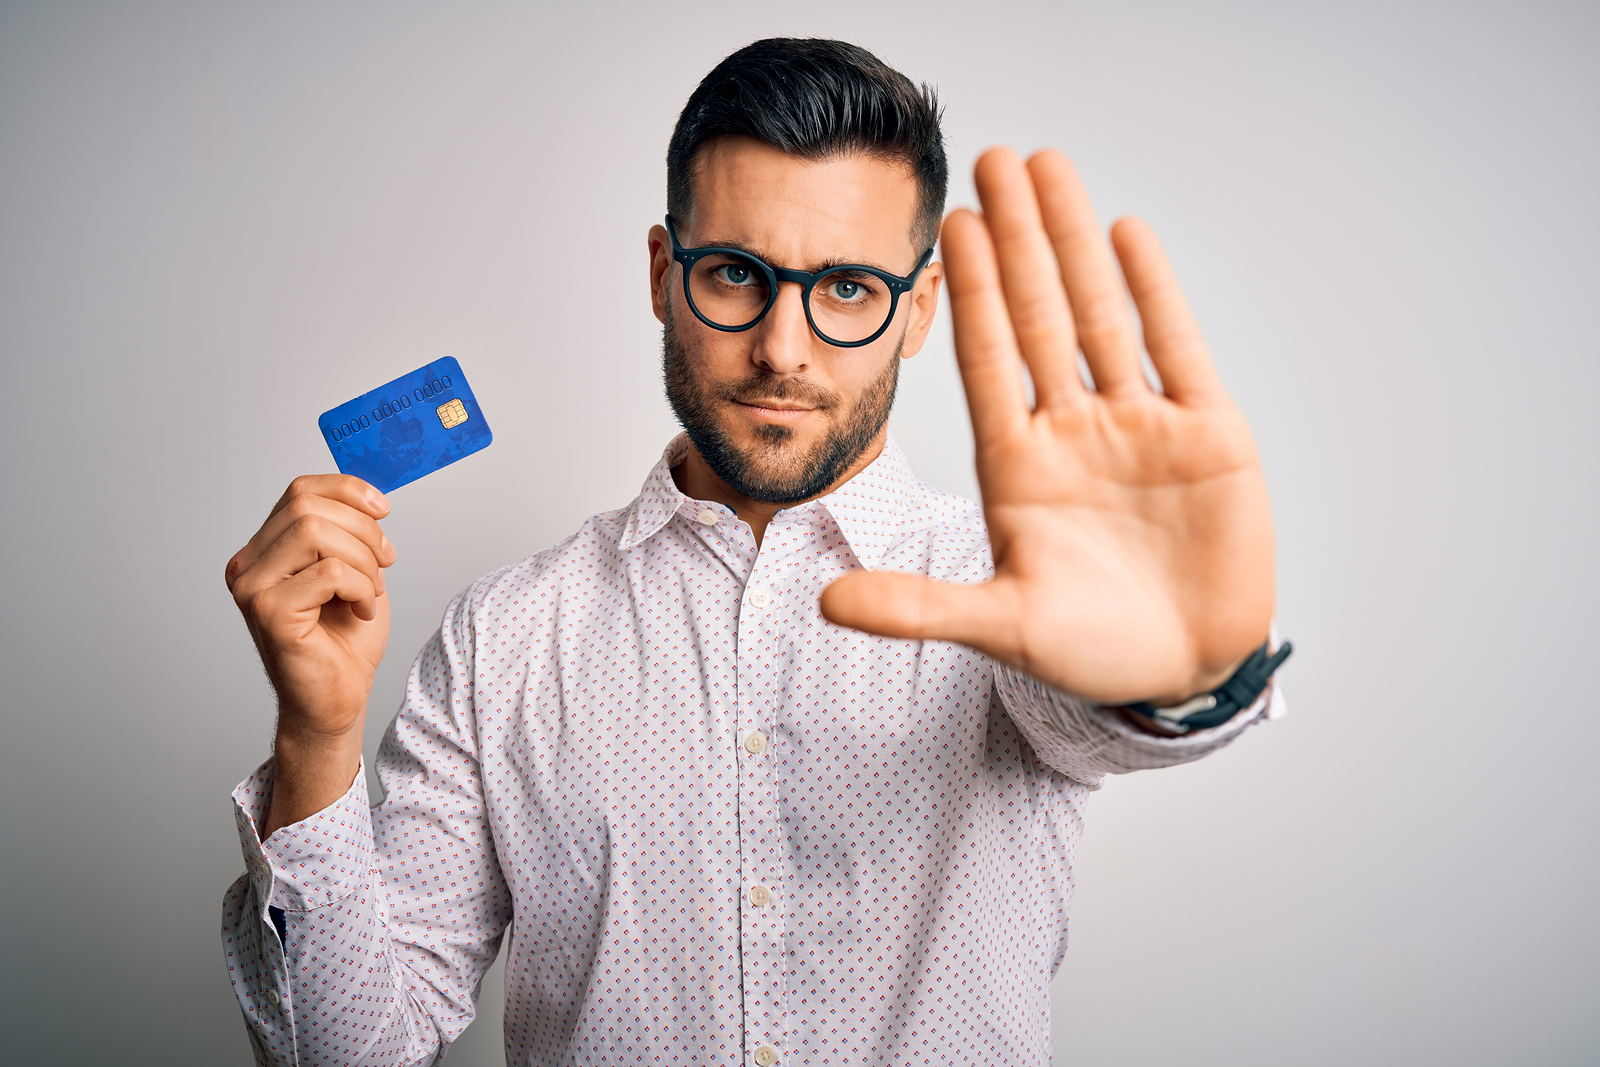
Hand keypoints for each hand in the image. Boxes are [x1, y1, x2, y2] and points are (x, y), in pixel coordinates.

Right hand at [225, 475, 394, 831]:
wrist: (338, 698)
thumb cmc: (345, 640)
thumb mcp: (353, 570)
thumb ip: (347, 532)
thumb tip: (368, 498)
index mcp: (263, 551)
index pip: (299, 491)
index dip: (347, 490)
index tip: (383, 511)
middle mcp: (247, 566)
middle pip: (307, 507)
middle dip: (362, 530)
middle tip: (383, 563)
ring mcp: (252, 589)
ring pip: (316, 534)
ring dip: (362, 560)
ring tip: (370, 591)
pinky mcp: (270, 613)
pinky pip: (328, 572)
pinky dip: (359, 587)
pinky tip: (362, 610)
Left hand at [821, 148, 1273, 703]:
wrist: (1185, 674)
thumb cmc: (1092, 653)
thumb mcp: (1003, 627)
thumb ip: (918, 608)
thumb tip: (824, 601)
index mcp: (1018, 467)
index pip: (987, 359)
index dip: (972, 291)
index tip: (951, 222)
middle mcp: (1072, 431)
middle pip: (1038, 316)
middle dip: (1017, 239)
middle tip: (992, 159)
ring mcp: (1139, 428)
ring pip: (1102, 315)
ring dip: (1075, 242)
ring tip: (1050, 167)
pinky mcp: (1207, 435)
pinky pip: (1175, 348)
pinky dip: (1154, 291)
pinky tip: (1125, 233)